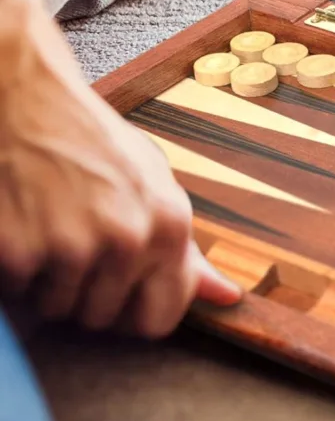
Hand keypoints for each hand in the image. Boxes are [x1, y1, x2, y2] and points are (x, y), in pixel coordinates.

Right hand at [0, 0, 240, 337]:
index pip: (160, 321)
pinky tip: (24, 227)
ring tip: (52, 230)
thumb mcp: (155, 184)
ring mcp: (74, 247)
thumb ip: (188, 249)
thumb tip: (227, 297)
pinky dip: (16, 272)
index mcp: (171, 225)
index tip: (121, 297)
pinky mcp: (21, 251)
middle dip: (87, 295)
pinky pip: (18, 294)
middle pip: (104, 319)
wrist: (26, 99)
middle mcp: (129, 239)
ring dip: (50, 284)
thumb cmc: (95, 142)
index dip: (135, 316)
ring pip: (60, 311)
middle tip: (77, 247)